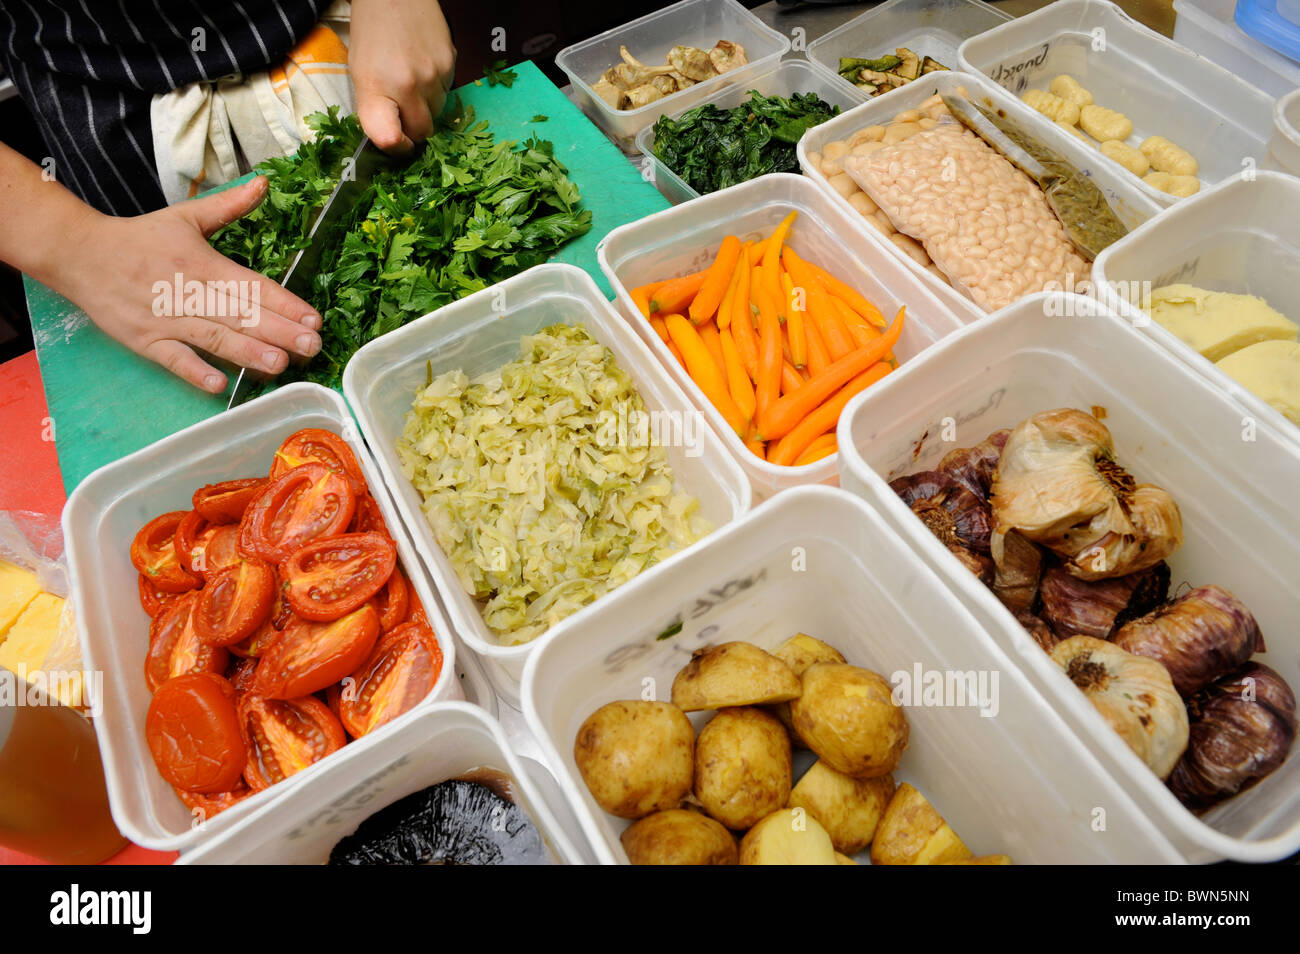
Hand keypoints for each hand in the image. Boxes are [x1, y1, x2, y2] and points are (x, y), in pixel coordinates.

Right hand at [51, 177, 321, 393]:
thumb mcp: (186, 217)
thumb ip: (229, 205)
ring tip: (279, 364)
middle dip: (279, 331)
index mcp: (202, 263)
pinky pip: (172, 359)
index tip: (314, 318)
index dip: (285, 303)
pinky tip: (219, 384)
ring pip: (213, 338)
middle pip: (240, 314)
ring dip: (247, 352)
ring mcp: (165, 319)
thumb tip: (263, 183)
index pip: (252, 286)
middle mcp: (187, 292)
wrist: (79, 254)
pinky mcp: (144, 340)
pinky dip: (194, 371)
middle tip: (312, 346)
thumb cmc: (140, 238)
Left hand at [349, 0, 456, 152]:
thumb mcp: (360, 74)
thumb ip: (375, 109)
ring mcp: (433, 76)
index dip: (396, 148)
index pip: (390, 139)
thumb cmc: (372, 33)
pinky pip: (448, 92)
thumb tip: (393, 138)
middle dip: (414, 128)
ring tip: (413, 81)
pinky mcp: (450, 65)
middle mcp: (408, 86)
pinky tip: (424, 68)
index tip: (398, 143)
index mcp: (376, 89)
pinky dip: (437, 88)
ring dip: (427, 106)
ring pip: (438, 113)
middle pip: (422, 132)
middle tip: (404, 111)